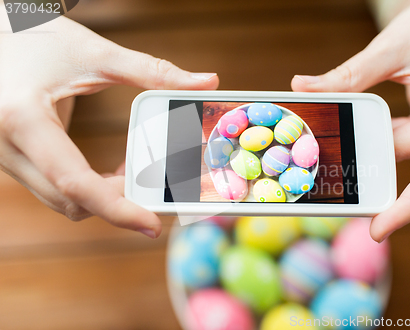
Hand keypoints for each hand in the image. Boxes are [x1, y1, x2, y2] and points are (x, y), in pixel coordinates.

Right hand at [0, 17, 218, 237]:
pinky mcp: (14, 158)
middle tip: (154, 186)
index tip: (152, 224)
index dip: (117, 208)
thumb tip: (208, 81)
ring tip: (133, 171)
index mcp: (23, 119)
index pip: (75, 182)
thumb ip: (153, 71)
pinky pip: (54, 188)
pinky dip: (86, 188)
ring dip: (101, 195)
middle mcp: (7, 147)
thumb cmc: (37, 37)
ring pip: (60, 199)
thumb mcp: (95, 53)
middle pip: (70, 201)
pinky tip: (109, 169)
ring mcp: (5, 156)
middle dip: (116, 200)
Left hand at [291, 0, 409, 240]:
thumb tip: (303, 88)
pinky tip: (352, 138)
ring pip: (407, 151)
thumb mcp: (392, 46)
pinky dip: (378, 137)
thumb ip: (350, 74)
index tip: (380, 228)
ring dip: (373, 150)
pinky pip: (404, 138)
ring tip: (335, 157)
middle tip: (338, 195)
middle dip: (378, 173)